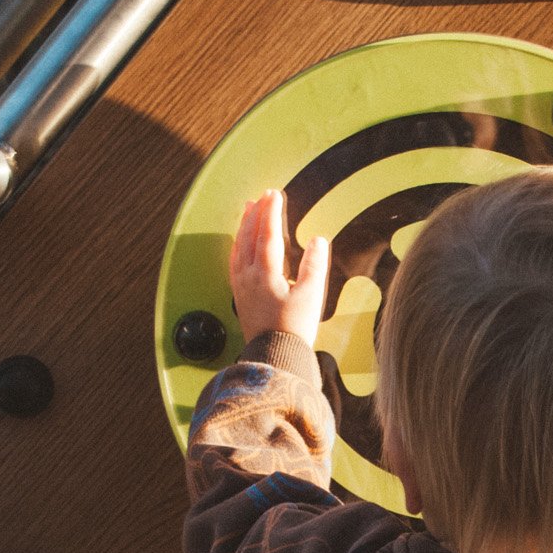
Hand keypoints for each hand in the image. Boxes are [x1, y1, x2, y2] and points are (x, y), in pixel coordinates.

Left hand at [229, 188, 328, 344]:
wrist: (275, 358)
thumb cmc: (294, 329)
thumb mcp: (311, 296)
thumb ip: (314, 265)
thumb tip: (318, 240)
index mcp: (266, 272)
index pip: (268, 233)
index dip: (272, 211)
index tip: (275, 194)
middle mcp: (248, 276)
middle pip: (250, 236)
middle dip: (256, 213)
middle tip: (262, 196)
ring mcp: (241, 286)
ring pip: (239, 247)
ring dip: (244, 226)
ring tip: (248, 211)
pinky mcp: (240, 296)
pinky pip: (235, 262)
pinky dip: (238, 246)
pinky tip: (240, 244)